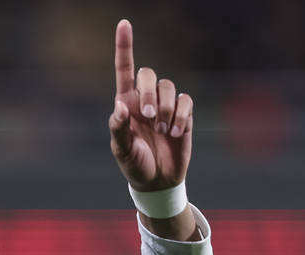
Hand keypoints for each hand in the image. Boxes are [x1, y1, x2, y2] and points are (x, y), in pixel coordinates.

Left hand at [109, 19, 192, 191]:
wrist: (157, 181)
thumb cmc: (135, 165)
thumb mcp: (121, 151)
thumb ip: (118, 129)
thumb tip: (120, 106)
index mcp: (125, 104)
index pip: (124, 69)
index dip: (124, 46)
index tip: (124, 23)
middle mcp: (145, 100)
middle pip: (148, 74)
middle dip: (149, 92)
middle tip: (148, 117)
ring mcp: (165, 106)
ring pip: (169, 86)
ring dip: (166, 108)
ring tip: (162, 130)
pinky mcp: (183, 115)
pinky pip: (186, 101)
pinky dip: (181, 117)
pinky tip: (175, 134)